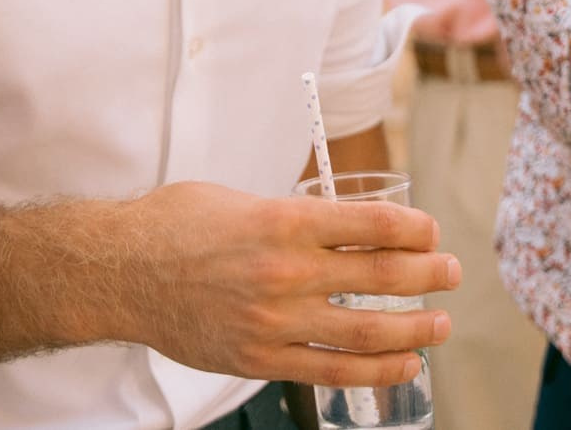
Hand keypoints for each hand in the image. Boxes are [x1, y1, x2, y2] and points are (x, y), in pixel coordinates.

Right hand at [114, 182, 457, 387]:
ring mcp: (273, 320)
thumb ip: (290, 215)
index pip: (370, 223)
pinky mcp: (259, 358)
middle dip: (426, 274)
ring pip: (364, 332)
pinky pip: (329, 371)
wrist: (119, 270)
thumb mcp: (238, 199)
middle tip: (451, 272)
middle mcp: (285, 271)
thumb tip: (338, 226)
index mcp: (283, 220)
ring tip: (440, 324)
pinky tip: (403, 365)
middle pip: (379, 276)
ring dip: (413, 328)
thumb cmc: (174, 225)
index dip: (412, 228)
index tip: (432, 231)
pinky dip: (374, 372)